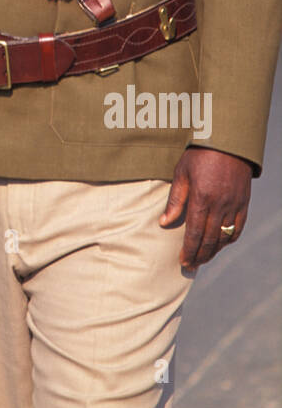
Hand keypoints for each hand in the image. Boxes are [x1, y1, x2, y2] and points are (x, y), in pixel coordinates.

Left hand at [159, 147, 251, 269]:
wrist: (227, 142)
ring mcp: (234, 204)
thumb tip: (164, 223)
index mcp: (202, 197)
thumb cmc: (199, 155)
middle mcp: (220, 204)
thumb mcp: (181, 173)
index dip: (189, 249)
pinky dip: (229, 239)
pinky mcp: (244, 202)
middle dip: (200, 255)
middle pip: (210, 239)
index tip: (183, 260)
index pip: (195, 232)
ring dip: (214, 251)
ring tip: (203, 258)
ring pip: (225, 236)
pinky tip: (221, 244)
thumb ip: (175, 200)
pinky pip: (238, 227)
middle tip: (191, 265)